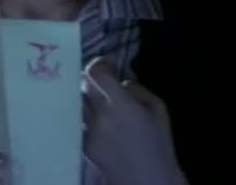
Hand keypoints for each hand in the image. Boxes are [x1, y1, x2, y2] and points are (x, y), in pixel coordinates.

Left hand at [81, 57, 187, 184]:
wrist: (147, 179)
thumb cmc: (159, 144)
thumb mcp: (158, 108)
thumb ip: (136, 89)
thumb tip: (119, 81)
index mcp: (120, 105)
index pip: (94, 72)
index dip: (99, 63)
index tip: (109, 66)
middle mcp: (99, 116)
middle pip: (81, 84)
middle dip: (91, 79)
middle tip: (103, 82)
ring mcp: (87, 131)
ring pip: (76, 102)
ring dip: (85, 97)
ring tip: (98, 101)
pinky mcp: (82, 144)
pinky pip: (78, 120)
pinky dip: (84, 115)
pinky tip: (97, 120)